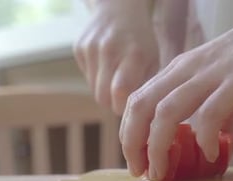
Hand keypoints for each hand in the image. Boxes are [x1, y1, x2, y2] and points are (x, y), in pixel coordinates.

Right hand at [74, 0, 159, 114]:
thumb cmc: (141, 41)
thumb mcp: (153, 60)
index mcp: (134, 54)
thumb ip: (145, 87)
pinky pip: (86, 78)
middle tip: (125, 98)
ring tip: (117, 78)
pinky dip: (97, 78)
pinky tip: (106, 66)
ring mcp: (91, 48)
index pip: (121, 93)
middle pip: (103, 98)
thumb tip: (140, 118)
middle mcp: (110, 50)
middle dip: (113, 104)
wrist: (119, 9)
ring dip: (105, 92)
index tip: (131, 107)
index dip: (124, 107)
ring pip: (94, 90)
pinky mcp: (79, 48)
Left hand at [120, 0, 232, 180]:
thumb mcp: (224, 83)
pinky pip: (210, 114)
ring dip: (158, 147)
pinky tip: (211, 154)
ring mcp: (210, 75)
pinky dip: (204, 138)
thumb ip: (217, 111)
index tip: (138, 160)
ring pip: (166, 112)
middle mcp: (186, 71)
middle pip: (141, 107)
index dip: (130, 134)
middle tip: (142, 172)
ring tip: (163, 172)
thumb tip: (215, 138)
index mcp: (179, 71)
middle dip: (133, 144)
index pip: (138, 102)